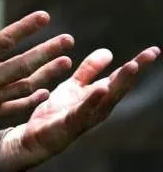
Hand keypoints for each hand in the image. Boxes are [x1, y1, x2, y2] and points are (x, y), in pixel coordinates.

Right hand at [0, 3, 73, 139]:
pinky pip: (14, 107)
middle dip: (47, 51)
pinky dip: (30, 100)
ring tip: (66, 63)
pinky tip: (44, 93)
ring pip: (24, 85)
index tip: (44, 17)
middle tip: (68, 40)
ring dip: (46, 74)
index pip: (3, 41)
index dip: (25, 28)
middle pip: (22, 64)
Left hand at [0, 47, 160, 171]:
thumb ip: (89, 71)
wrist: (35, 136)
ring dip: (120, 83)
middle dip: (134, 71)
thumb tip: (109, 52)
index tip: (154, 50)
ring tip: (132, 66)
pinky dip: (93, 100)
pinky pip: (83, 111)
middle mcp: (96, 107)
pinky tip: (102, 88)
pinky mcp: (70, 124)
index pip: (119, 78)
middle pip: (118, 87)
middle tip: (152, 54)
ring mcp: (85, 116)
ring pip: (106, 98)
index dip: (137, 65)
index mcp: (97, 97)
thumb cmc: (57, 112)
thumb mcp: (73, 86)